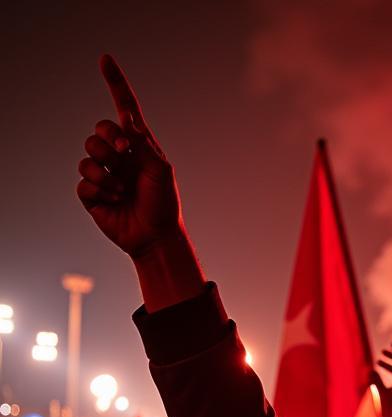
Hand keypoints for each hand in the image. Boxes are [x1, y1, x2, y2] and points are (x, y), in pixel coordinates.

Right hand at [77, 55, 182, 258]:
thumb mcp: (161, 170)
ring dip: (107, 172)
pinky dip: (100, 190)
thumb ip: (143, 144)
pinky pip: (83, 181)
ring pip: (88, 155)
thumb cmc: (164, 205)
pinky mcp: (92, 193)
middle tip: (125, 156)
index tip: (105, 60)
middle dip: (110, 142)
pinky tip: (114, 200)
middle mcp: (119, 156)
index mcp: (138, 146)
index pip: (124, 109)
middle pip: (98, 131)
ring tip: (123, 189)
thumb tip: (127, 119)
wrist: (156, 237)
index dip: (115, 84)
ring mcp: (104, 173)